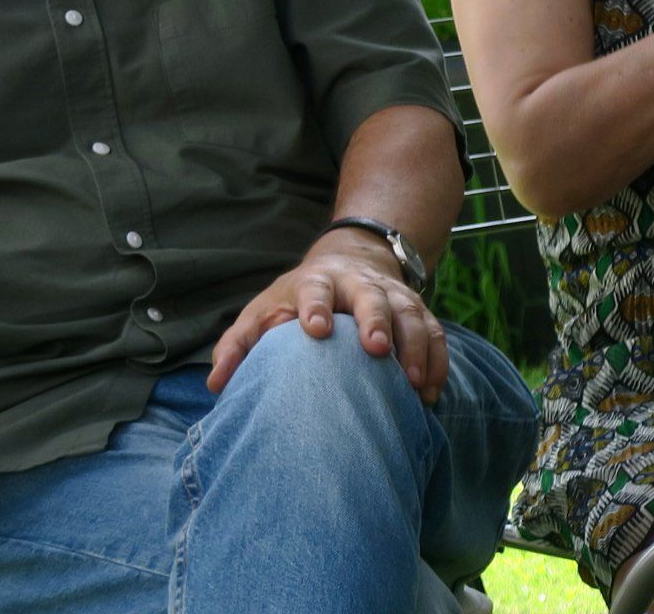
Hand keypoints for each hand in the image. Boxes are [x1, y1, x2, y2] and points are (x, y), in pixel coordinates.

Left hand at [206, 227, 447, 404]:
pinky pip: (435, 334)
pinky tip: (431, 393)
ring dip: (415, 348)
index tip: (313, 329)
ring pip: (410, 316)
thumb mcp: (265, 310)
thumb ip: (239, 344)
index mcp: (316, 282)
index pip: (313, 289)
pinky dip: (437, 362)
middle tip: (376, 349)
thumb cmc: (298, 299)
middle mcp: (358, 284)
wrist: (350, 261)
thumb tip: (216, 382)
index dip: (313, 306)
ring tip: (414, 385)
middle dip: (375, 321)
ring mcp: (393, 296)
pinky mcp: (418, 312)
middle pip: (370, 297)